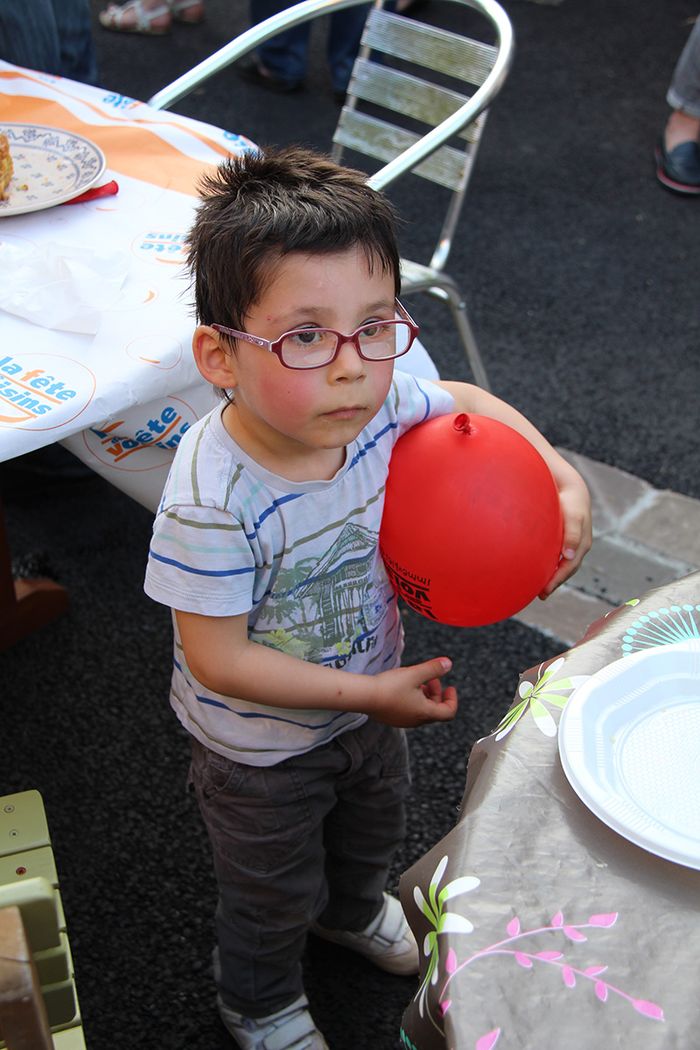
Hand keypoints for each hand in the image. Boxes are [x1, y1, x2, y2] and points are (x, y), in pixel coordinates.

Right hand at [371, 658, 457, 727]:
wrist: (364, 696)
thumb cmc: (390, 686)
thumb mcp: (415, 673)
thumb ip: (433, 669)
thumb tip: (448, 663)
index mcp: (425, 713)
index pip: (448, 712)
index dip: (452, 699)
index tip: (450, 686)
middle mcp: (416, 720)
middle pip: (435, 711)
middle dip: (437, 694)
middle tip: (432, 679)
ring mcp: (403, 721)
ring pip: (422, 710)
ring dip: (425, 696)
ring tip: (417, 681)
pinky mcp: (392, 718)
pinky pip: (409, 710)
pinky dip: (413, 700)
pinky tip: (403, 686)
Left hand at [540, 468, 591, 596]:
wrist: (572, 489)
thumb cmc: (571, 502)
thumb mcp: (573, 517)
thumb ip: (571, 534)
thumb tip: (568, 557)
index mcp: (581, 545)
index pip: (569, 568)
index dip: (557, 580)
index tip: (544, 591)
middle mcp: (578, 547)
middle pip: (567, 570)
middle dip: (555, 582)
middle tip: (540, 595)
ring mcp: (572, 544)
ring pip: (563, 565)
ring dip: (553, 576)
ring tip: (539, 588)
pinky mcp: (565, 539)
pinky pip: (558, 556)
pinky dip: (551, 565)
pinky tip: (540, 568)